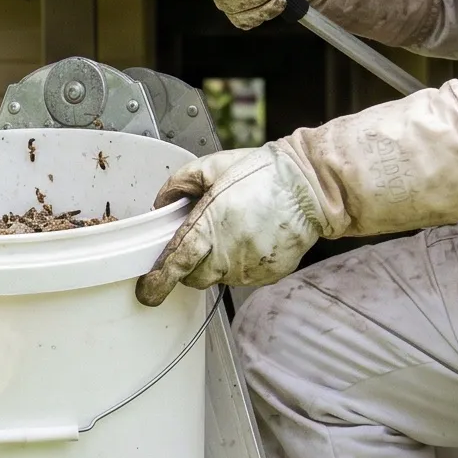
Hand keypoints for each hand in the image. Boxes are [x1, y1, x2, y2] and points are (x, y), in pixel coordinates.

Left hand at [135, 146, 323, 304]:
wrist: (310, 188)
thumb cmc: (263, 174)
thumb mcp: (212, 166)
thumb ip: (179, 184)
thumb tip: (161, 204)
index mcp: (211, 225)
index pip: (177, 263)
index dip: (159, 281)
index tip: (148, 292)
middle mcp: (229, 254)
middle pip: (194, 277)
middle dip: (189, 265)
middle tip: (200, 239)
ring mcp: (250, 268)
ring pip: (218, 278)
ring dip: (216, 262)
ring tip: (233, 231)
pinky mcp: (268, 275)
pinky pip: (242, 277)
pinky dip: (238, 263)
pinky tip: (250, 238)